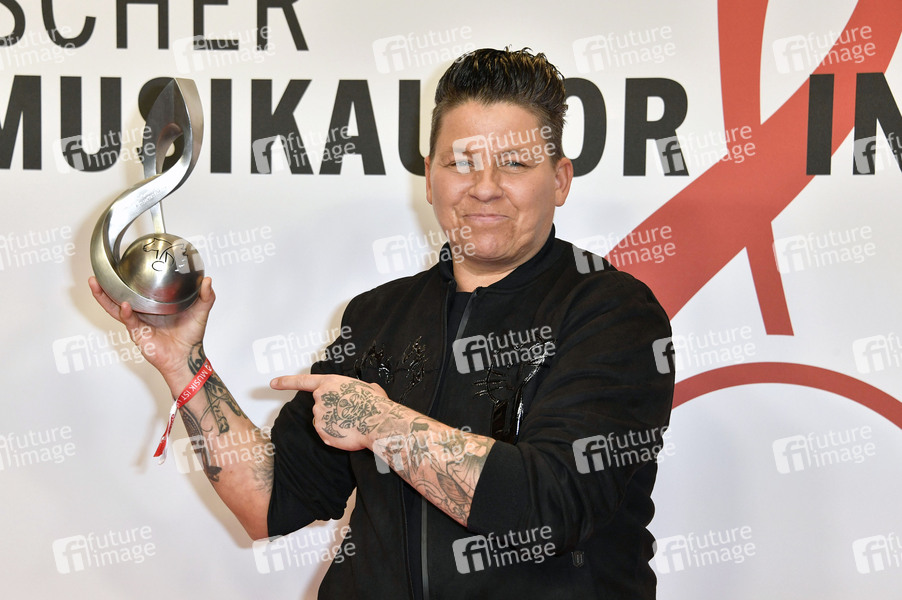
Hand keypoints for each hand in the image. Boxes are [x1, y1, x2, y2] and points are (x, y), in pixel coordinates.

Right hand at [88, 275, 214, 380]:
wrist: (187, 358)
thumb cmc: (191, 337)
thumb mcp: (201, 312)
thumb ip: (206, 296)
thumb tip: (208, 279)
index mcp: (155, 304)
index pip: (138, 288)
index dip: (129, 278)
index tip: (123, 262)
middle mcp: (143, 312)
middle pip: (120, 295)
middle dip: (107, 284)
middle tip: (99, 271)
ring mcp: (138, 322)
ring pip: (116, 307)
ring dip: (104, 296)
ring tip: (96, 282)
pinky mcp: (138, 333)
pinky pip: (129, 321)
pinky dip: (125, 312)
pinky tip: (124, 304)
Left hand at [270, 374, 389, 451]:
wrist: (378, 422)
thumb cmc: (375, 404)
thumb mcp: (369, 388)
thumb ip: (361, 388)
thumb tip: (368, 391)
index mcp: (330, 383)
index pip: (302, 381)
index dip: (286, 382)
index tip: (273, 383)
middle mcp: (320, 398)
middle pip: (320, 406)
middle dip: (333, 411)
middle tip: (351, 413)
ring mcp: (320, 416)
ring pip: (324, 421)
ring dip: (335, 423)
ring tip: (353, 423)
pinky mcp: (322, 432)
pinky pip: (327, 434)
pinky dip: (336, 435)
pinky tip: (349, 432)